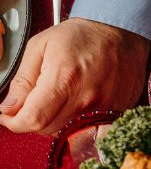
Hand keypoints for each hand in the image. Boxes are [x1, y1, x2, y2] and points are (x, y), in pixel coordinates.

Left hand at [0, 18, 148, 134]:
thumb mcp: (40, 47)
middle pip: (49, 130)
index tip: (8, 117)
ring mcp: (104, 110)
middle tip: (31, 105)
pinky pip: (90, 132)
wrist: (120, 35)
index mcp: (63, 79)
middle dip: (33, 120)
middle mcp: (86, 99)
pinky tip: (74, 112)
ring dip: (55, 123)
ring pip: (68, 134)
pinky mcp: (116, 114)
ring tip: (55, 103)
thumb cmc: (82, 36)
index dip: (14, 122)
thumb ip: (23, 80)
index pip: (33, 118)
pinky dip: (77, 127)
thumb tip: (9, 107)